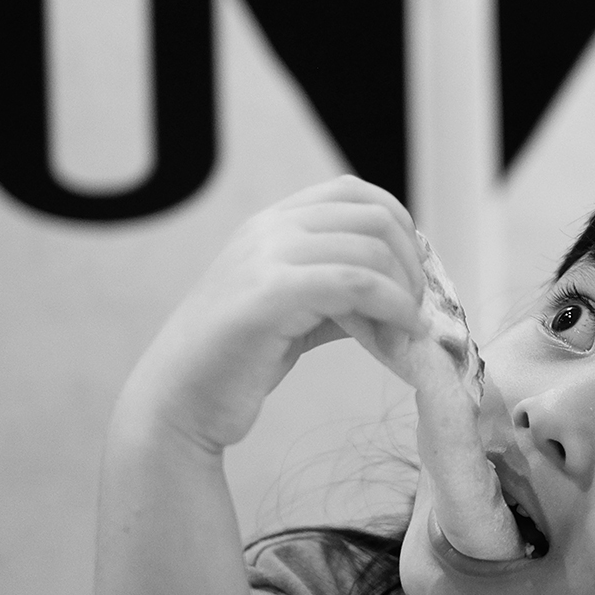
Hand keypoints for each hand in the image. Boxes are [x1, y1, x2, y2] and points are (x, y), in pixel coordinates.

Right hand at [121, 176, 426, 452]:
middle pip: (373, 217)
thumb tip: (403, 293)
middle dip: (412, 263)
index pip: (354, 192)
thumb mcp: (294, 312)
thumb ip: (339, 291)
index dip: (398, 224)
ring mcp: (266, 255)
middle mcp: (269, 228)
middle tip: (417, 308)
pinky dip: (393, 308)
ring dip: (407, 292)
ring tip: (409, 328)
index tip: (410, 272)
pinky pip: (357, 283)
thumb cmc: (236, 362)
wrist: (177, 402)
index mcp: (272, 223)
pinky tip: (401, 334)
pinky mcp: (270, 293)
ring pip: (372, 250)